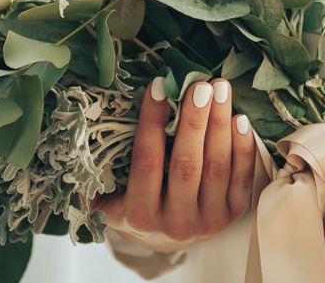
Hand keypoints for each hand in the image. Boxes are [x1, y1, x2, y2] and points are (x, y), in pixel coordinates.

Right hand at [94, 78, 255, 252]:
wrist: (163, 239)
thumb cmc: (132, 206)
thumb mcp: (109, 197)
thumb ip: (97, 174)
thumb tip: (82, 130)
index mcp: (139, 216)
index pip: (147, 162)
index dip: (152, 122)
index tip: (158, 87)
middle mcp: (176, 223)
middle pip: (187, 164)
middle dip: (194, 120)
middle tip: (199, 85)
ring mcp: (208, 221)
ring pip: (217, 167)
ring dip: (220, 124)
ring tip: (220, 90)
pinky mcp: (232, 215)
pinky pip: (242, 177)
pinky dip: (242, 146)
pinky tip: (238, 118)